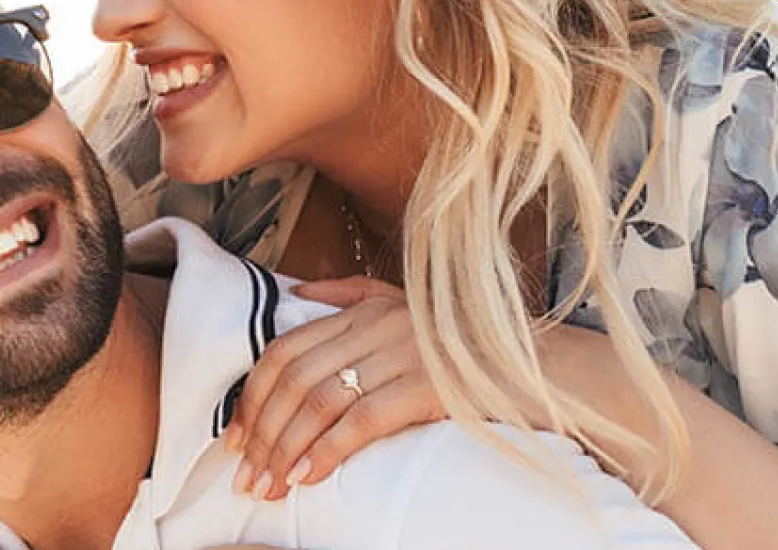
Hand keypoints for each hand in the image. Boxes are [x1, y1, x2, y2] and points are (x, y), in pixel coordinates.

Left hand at [223, 276, 445, 500]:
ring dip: (287, 450)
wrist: (538, 371)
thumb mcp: (407, 307)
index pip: (286, 350)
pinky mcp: (428, 386)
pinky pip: (362, 420)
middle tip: (247, 476)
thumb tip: (298, 291)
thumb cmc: (467, 351)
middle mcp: (379, 325)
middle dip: (264, 432)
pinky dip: (329, 451)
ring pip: (321, 402)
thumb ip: (351, 295)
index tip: (239, 438)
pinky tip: (309, 476)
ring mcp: (404, 353)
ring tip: (271, 486)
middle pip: (295, 379)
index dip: (253, 397)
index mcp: (366, 309)